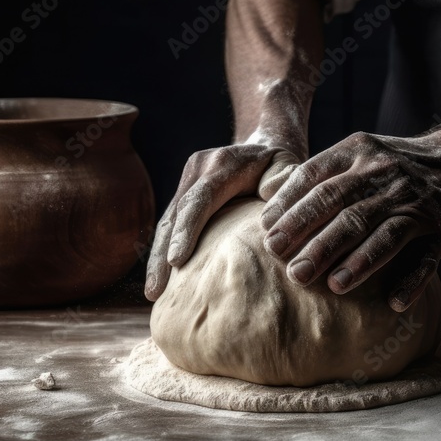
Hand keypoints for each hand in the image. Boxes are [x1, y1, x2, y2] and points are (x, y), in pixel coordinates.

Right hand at [144, 143, 299, 300]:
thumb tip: (271, 201)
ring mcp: (187, 182)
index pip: (200, 200)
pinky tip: (160, 282)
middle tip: (155, 290)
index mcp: (222, 165)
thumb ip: (283, 182)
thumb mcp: (288, 167)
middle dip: (163, 254)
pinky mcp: (183, 195)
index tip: (176, 261)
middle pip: (175, 214)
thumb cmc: (280, 166)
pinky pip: (169, 226)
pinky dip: (162, 253)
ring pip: (166, 223)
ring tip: (152, 294)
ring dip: (157, 259)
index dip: (187, 230)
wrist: (263, 147)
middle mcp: (198, 170)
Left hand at [259, 131, 440, 310]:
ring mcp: (414, 204)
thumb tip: (267, 208)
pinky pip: (426, 259)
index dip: (291, 206)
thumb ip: (316, 177)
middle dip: (316, 241)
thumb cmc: (387, 167)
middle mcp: (385, 176)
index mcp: (357, 153)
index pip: (317, 178)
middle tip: (291, 270)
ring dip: (359, 261)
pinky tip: (394, 302)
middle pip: (345, 209)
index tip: (267, 233)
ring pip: (383, 233)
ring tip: (334, 286)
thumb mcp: (355, 154)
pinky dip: (411, 281)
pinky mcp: (440, 231)